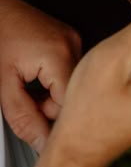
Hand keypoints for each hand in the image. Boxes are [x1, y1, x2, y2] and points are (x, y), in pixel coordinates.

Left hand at [0, 0, 80, 152]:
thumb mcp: (3, 85)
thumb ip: (24, 117)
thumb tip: (43, 142)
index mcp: (60, 54)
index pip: (70, 102)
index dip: (52, 119)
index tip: (39, 126)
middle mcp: (74, 44)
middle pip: (75, 93)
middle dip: (51, 106)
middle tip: (28, 101)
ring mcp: (74, 39)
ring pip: (73, 83)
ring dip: (53, 94)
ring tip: (29, 86)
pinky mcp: (71, 38)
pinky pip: (70, 69)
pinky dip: (54, 80)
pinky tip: (37, 76)